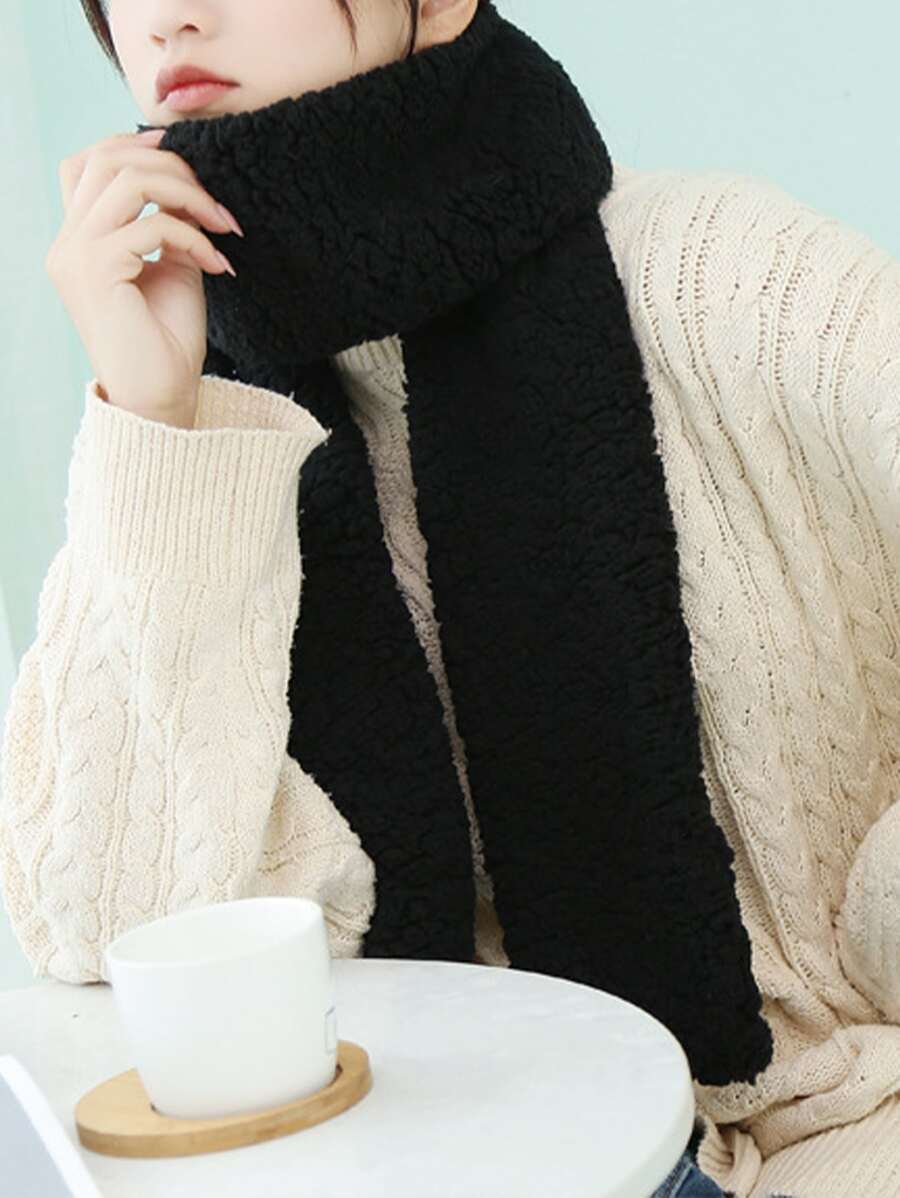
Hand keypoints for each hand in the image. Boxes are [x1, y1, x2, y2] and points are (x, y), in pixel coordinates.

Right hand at [45, 127, 242, 426]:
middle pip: (108, 158)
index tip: (185, 157)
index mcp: (78, 240)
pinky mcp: (96, 271)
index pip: (85, 164)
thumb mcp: (171, 268)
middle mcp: (67, 243)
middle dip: (173, 168)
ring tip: (222, 224)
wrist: (160, 398)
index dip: (132, 146)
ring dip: (187, 193)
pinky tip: (216, 264)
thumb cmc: (166, 342)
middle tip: (217, 201)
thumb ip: (169, 223)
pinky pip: (152, 227)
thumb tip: (187, 183)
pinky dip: (194, 238)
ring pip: (127, 179)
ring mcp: (75, 255)